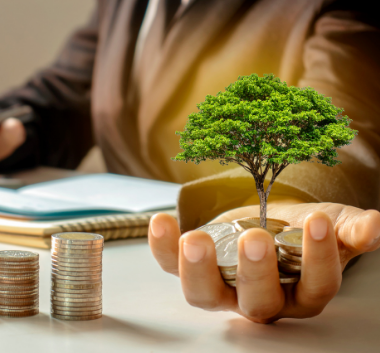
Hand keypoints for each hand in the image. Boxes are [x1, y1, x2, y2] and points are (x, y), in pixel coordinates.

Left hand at [148, 202, 379, 322]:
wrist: (266, 217)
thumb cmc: (299, 228)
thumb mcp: (330, 224)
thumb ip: (349, 229)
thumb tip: (375, 226)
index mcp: (301, 291)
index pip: (315, 286)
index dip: (319, 258)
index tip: (318, 222)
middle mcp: (261, 298)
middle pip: (258, 303)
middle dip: (256, 273)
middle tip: (255, 238)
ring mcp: (222, 286)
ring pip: (205, 296)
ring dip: (197, 270)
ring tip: (195, 239)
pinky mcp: (193, 268)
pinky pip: (169, 267)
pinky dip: (161, 248)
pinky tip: (161, 223)